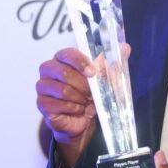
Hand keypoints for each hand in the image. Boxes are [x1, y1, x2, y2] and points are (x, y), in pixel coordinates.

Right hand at [35, 45, 129, 167]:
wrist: (81, 119)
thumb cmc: (89, 94)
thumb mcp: (104, 77)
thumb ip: (113, 61)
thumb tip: (125, 47)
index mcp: (62, 57)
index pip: (68, 54)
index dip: (81, 62)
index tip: (93, 72)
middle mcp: (48, 69)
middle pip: (64, 73)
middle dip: (83, 85)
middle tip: (92, 93)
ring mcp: (43, 86)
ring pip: (63, 91)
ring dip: (80, 98)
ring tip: (86, 101)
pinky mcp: (42, 103)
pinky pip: (59, 105)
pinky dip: (74, 108)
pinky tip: (78, 109)